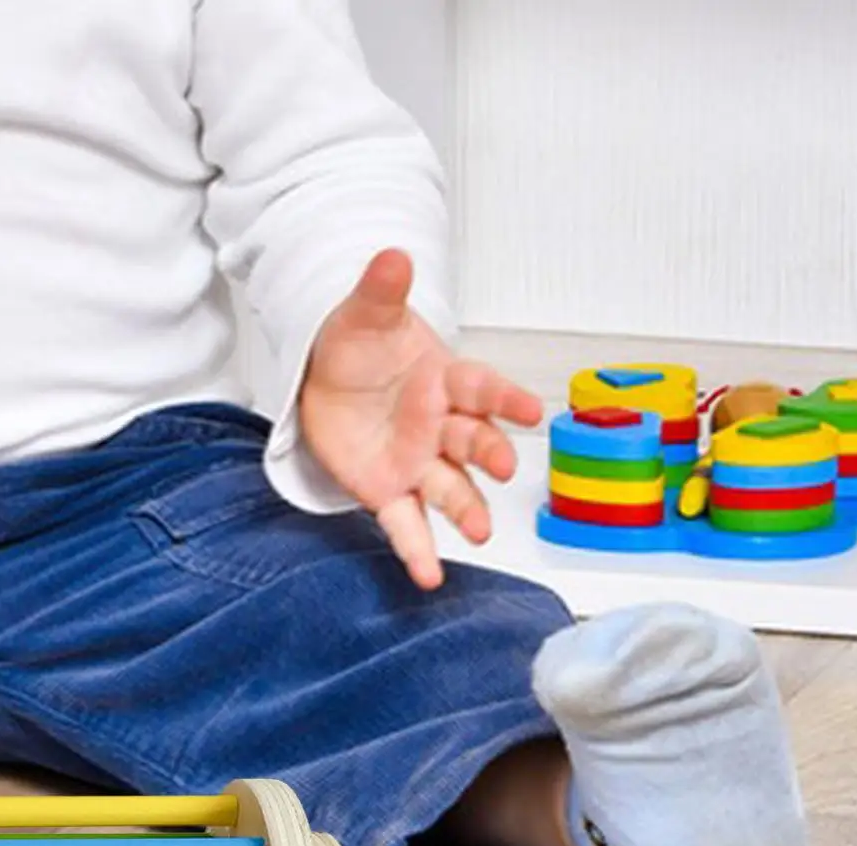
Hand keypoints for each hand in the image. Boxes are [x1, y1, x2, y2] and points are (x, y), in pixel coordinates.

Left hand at [298, 249, 542, 589]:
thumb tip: (393, 256)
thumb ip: (381, 291)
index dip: (505, 399)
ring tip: (480, 532)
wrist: (326, 379)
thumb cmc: (358, 346)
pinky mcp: (389, 491)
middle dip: (488, 453)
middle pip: (471, 441)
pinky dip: (418, 552)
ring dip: (468, 510)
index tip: (530, 410)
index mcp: (443, 380)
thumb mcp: (364, 314)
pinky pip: (406, 525)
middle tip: (504, 466)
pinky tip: (429, 579)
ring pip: (449, 489)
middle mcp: (439, 426)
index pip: (481, 388)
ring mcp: (417, 462)